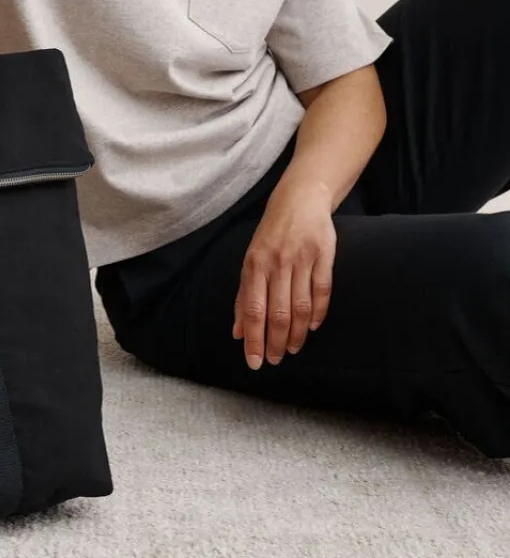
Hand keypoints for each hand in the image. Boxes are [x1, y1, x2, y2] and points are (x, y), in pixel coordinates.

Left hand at [232, 181, 336, 370]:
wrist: (299, 200)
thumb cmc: (271, 236)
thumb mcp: (251, 261)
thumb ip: (244, 296)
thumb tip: (237, 332)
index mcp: (255, 264)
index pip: (253, 310)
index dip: (254, 339)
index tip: (255, 362)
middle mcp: (277, 262)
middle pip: (277, 312)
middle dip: (275, 342)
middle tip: (275, 360)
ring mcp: (301, 258)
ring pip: (300, 306)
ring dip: (297, 333)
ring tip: (293, 349)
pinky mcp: (324, 254)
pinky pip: (322, 290)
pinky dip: (318, 312)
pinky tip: (312, 327)